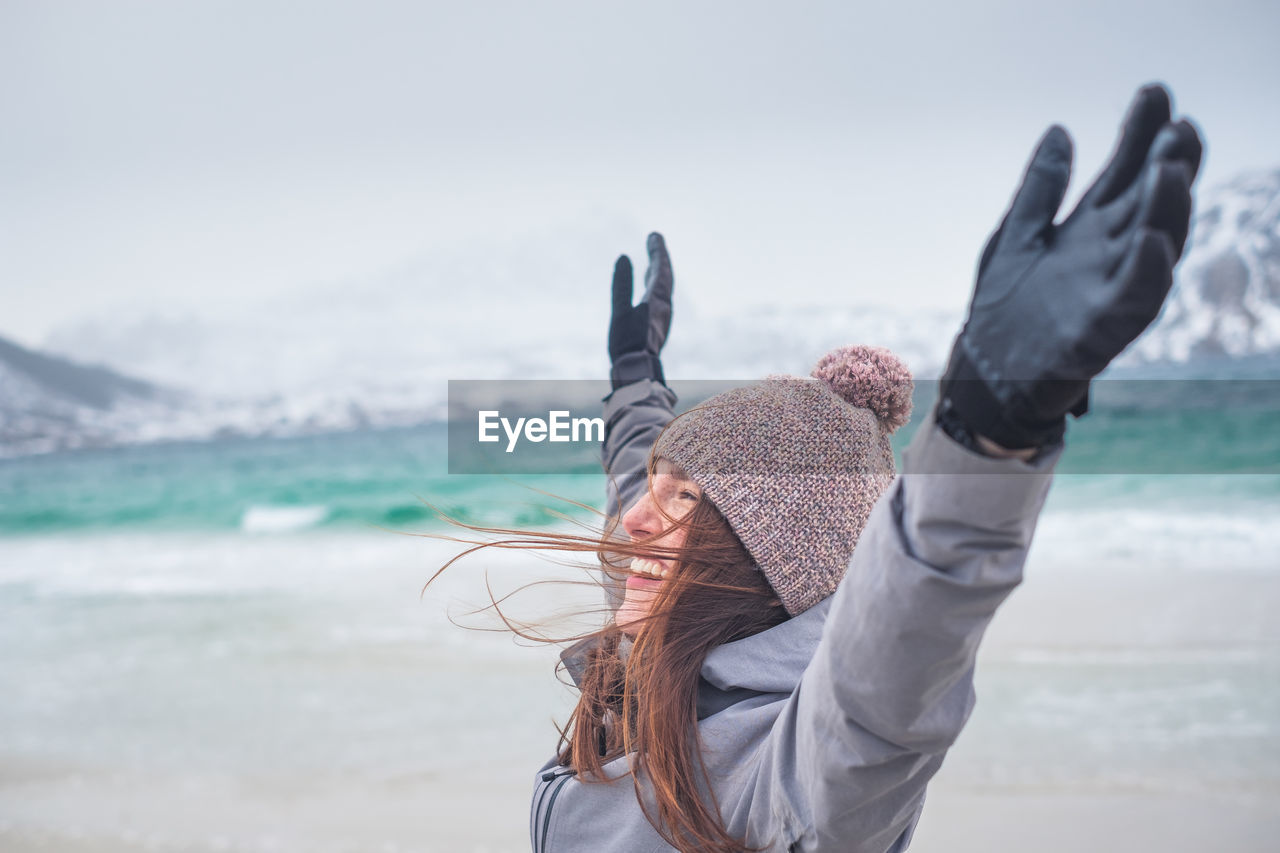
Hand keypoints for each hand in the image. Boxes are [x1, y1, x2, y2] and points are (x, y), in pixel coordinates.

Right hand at [608, 232, 673, 388]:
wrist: (637, 371)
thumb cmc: (627, 343)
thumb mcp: (620, 311)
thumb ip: (622, 284)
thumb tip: (624, 257)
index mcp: (657, 300)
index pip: (661, 268)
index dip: (658, 251)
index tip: (654, 235)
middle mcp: (664, 305)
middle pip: (664, 275)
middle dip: (659, 256)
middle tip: (654, 239)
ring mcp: (661, 315)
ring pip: (663, 286)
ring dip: (658, 270)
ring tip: (652, 258)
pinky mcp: (656, 324)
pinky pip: (659, 297)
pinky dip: (655, 285)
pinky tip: (648, 287)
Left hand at [939, 84, 1202, 449]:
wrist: (982, 374)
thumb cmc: (1002, 310)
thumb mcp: (1015, 237)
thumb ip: (1040, 190)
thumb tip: (1059, 130)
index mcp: (1089, 230)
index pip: (1124, 173)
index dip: (1141, 134)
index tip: (1155, 92)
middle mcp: (1109, 255)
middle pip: (1149, 202)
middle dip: (1169, 164)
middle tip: (1181, 125)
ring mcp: (1109, 290)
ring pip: (1154, 244)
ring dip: (1167, 208)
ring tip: (1172, 167)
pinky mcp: (1101, 330)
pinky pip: (1135, 299)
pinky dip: (1147, 270)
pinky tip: (1152, 239)